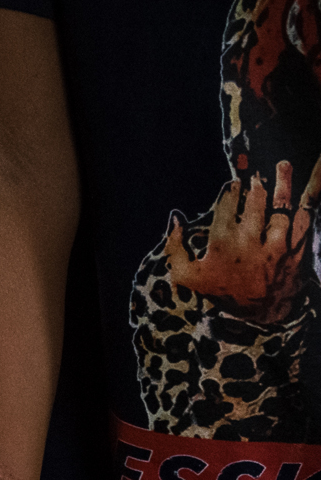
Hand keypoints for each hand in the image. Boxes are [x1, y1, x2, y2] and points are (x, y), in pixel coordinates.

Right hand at [164, 160, 315, 322]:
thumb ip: (174, 246)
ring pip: (281, 206)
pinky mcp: (297, 248)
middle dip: (256, 184)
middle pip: (255, 202)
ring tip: (281, 166)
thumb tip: (174, 217)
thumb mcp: (188, 276)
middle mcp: (250, 241)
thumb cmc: (224, 291)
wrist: (263, 313)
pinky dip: (311, 197)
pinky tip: (314, 179)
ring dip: (282, 183)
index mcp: (222, 244)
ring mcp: (277, 244)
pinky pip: (305, 217)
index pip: (226, 207)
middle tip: (256, 175)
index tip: (233, 184)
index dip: (230, 191)